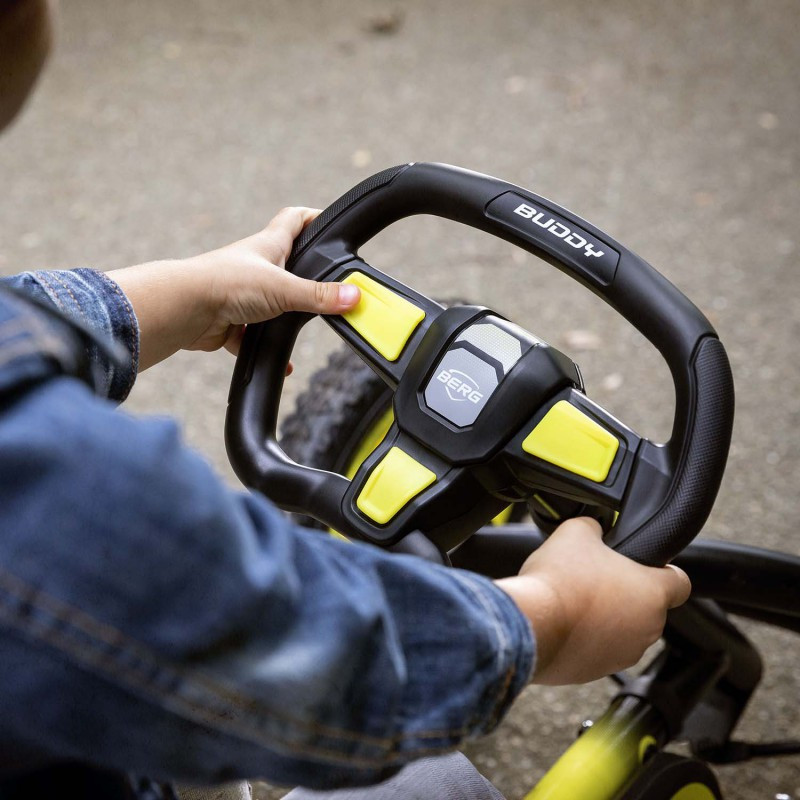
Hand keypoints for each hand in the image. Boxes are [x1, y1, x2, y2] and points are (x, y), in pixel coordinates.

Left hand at [109, 207, 360, 370]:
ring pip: (270, 301)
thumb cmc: (225, 283)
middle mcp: (255, 266)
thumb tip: (353, 296)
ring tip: (304, 324)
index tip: (330, 224)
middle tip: (325, 282)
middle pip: (285, 262)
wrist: (184, 308)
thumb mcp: (284, 288)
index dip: (313, 218)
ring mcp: (242, 293)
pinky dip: (266, 346)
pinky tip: (283, 361)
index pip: (294, 220)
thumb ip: (319, 295)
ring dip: (285, 313)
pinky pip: (252, 335)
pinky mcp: (231, 320)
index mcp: (268, 246)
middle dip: (304, 273)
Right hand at [495, 517, 690, 684]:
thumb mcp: (576, 531)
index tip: (644, 566)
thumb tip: (594, 529)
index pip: (681, 582)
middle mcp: (647, 628)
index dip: (664, 570)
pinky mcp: (598, 672)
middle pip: (646, 606)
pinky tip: (563, 621)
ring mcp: (624, 654)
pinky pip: (600, 649)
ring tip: (574, 600)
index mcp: (652, 592)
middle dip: (625, 593)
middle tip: (594, 577)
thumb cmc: (559, 581)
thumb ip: (595, 528)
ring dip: (606, 617)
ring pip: (623, 630)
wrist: (530, 624)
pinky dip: (586, 637)